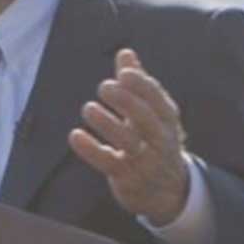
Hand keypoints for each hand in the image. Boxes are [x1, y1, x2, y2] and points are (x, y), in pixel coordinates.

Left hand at [68, 47, 191, 221]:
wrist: (167, 190)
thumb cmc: (154, 139)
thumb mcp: (152, 113)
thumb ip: (138, 84)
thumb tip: (125, 53)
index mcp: (168, 120)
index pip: (158, 100)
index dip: (142, 85)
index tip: (123, 73)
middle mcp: (160, 140)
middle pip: (146, 119)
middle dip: (126, 101)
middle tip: (104, 86)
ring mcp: (145, 161)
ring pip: (127, 141)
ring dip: (107, 123)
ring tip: (88, 108)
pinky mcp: (126, 178)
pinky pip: (107, 162)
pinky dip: (90, 149)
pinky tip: (75, 135)